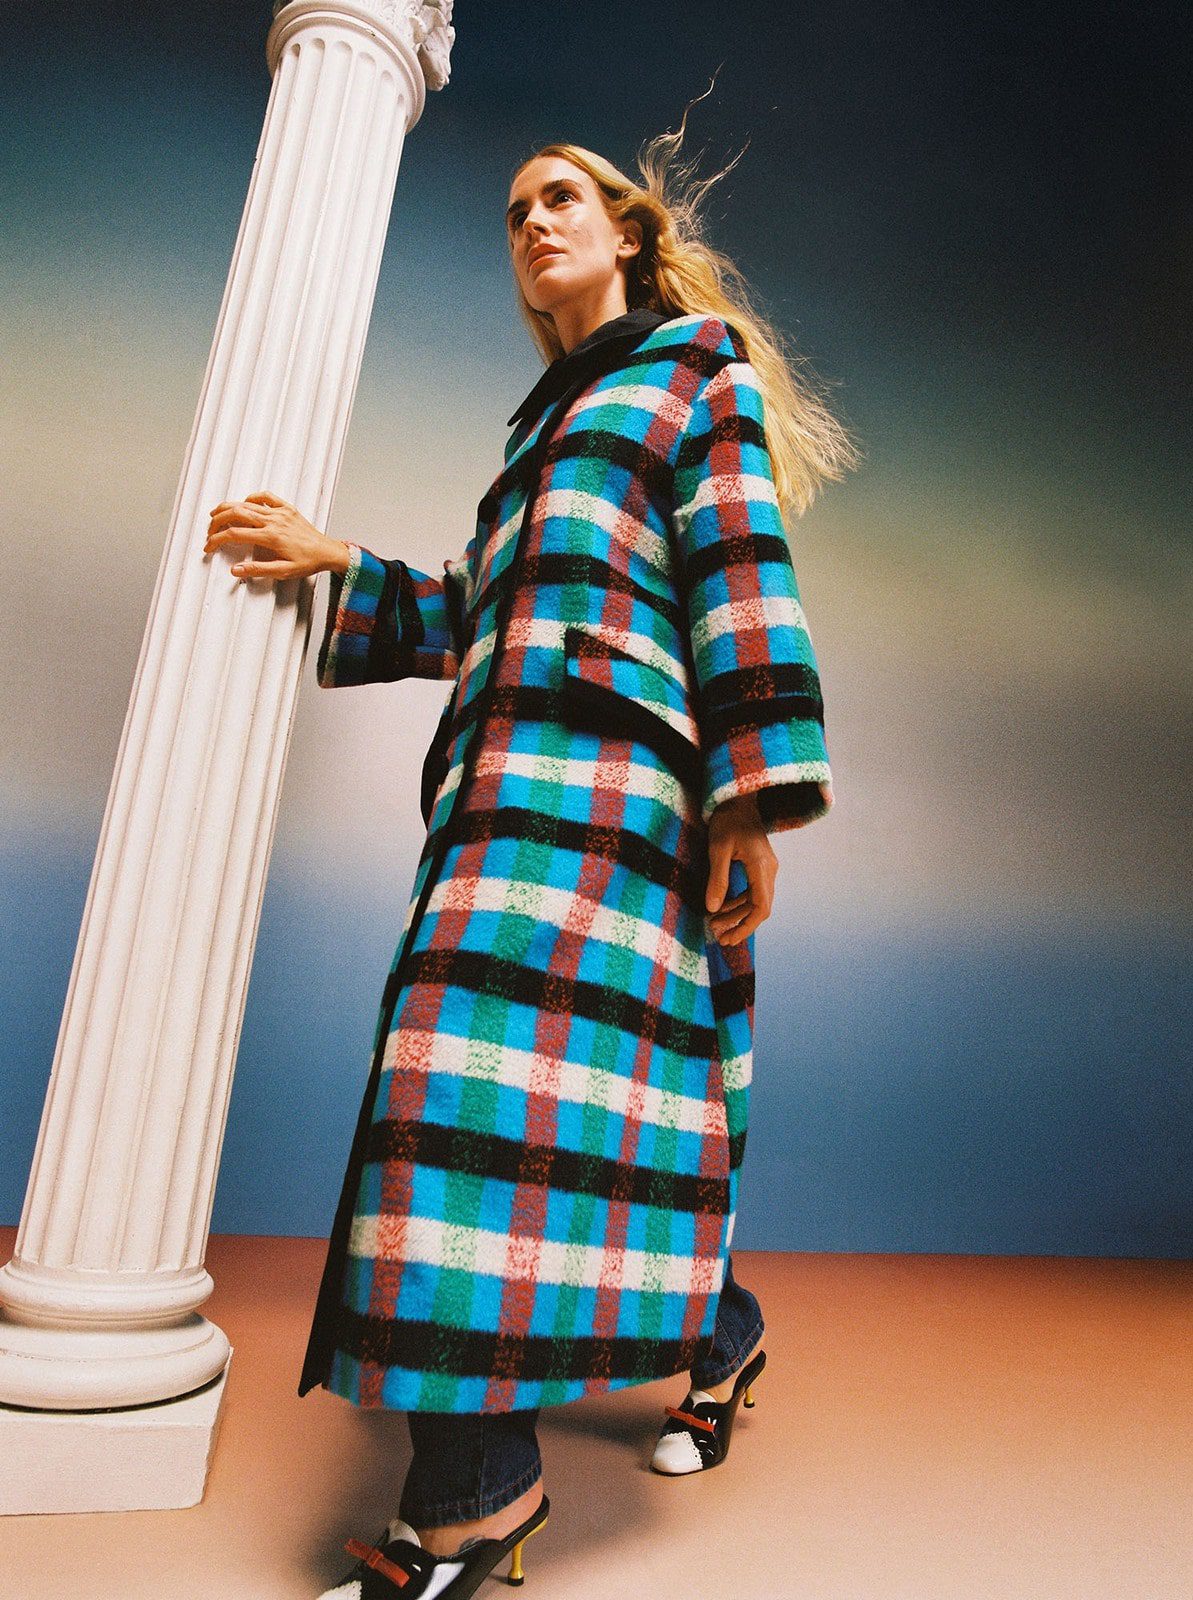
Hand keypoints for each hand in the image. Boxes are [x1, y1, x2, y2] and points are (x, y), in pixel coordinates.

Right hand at [203, 491, 348, 580]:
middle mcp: (273, 521)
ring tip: (216, 515)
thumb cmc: (308, 562)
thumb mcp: (283, 572)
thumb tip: (236, 570)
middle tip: (209, 530)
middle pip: (235, 513)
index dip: (216, 540)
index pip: (234, 534)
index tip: (209, 546)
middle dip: (216, 521)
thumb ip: (258, 570)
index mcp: (270, 537)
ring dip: (228, 508)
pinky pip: (266, 496)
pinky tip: (244, 503)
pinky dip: (252, 497)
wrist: (328, 552)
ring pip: (246, 503)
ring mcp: (280, 512)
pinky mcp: (287, 508)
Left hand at [705, 793, 776, 944]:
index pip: (761, 906)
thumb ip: (717, 879)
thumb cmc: (727, 820)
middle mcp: (769, 870)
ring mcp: (766, 868)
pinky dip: (738, 903)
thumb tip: (712, 908)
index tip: (730, 938)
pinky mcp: (760, 866)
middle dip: (739, 924)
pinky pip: (753, 891)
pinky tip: (722, 909)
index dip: (746, 926)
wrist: (738, 799)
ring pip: (756, 901)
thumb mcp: (718, 849)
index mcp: (761, 867)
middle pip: (759, 907)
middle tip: (717, 936)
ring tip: (716, 926)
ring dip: (737, 915)